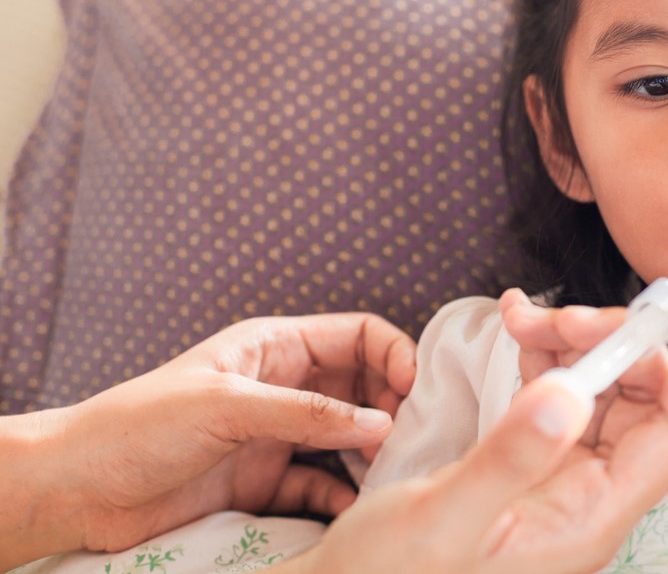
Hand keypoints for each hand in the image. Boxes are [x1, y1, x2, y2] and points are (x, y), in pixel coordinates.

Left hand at [20, 313, 414, 559]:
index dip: (394, 355)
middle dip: (392, 408)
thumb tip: (380, 423)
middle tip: (409, 438)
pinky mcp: (264, 483)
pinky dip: (341, 496)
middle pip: (363, 387)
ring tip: (391, 475)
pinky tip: (351, 508)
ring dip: (372, 455)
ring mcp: (276, 436)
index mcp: (276, 347)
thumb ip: (307, 413)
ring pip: (346, 439)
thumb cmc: (139, 427)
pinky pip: (320, 486)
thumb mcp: (228, 406)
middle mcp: (284, 387)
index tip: (414, 391)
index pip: (358, 336)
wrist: (77, 489)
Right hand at [283, 282, 667, 572]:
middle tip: (555, 315)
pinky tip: (517, 333)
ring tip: (522, 319)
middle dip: (612, 339)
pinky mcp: (535, 462)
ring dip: (573, 341)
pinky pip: (562, 393)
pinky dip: (546, 355)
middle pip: (645, 398)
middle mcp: (592, 496)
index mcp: (593, 518)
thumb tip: (570, 394)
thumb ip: (509, 459)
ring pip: (603, 388)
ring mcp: (565, 478)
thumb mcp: (441, 520)